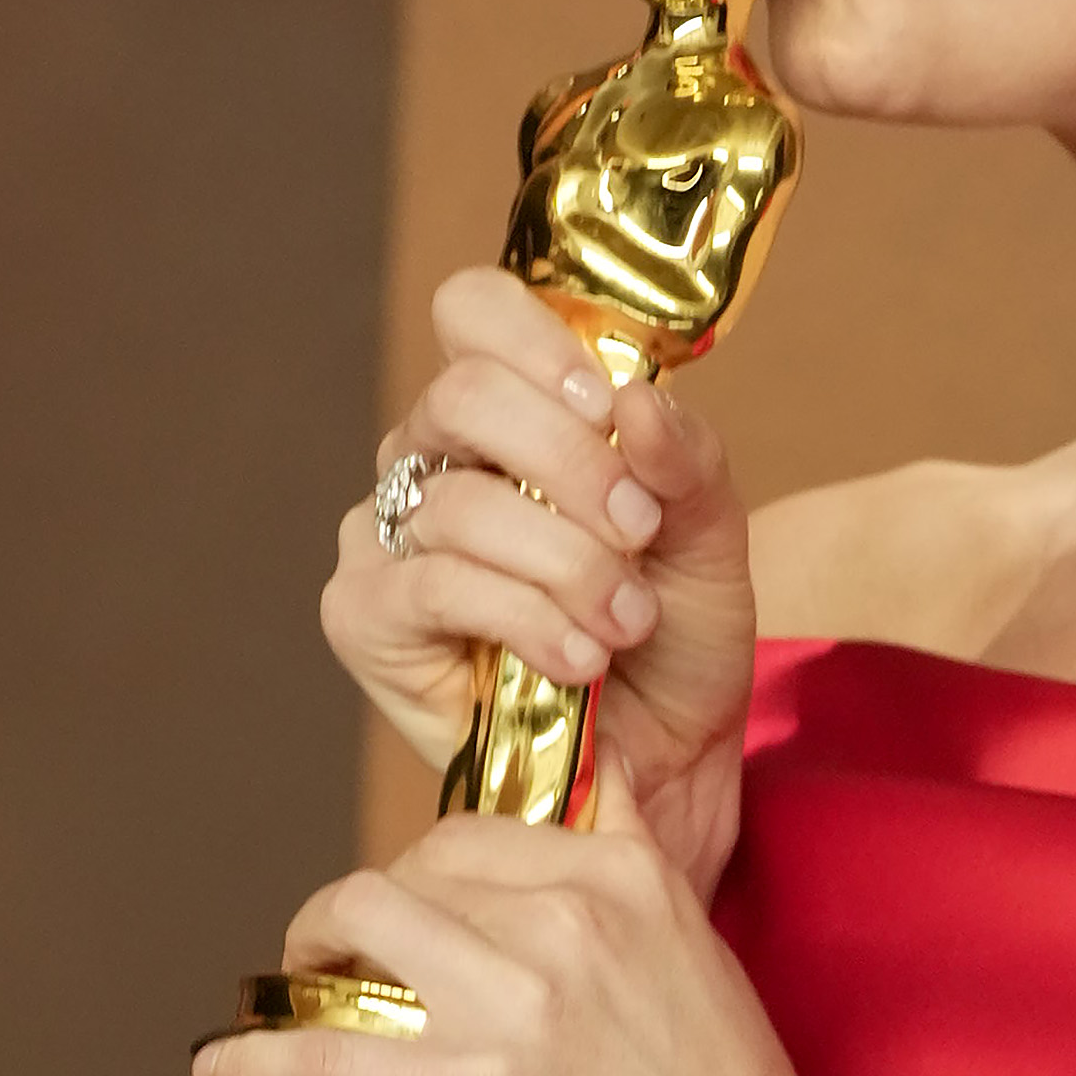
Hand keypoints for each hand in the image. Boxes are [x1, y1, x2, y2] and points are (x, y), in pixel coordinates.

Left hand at [192, 753, 858, 1075]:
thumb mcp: (699, 954)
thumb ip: (634, 873)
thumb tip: (592, 794)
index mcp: (625, 876)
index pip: (475, 830)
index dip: (422, 873)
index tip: (406, 913)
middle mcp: (569, 918)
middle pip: (406, 871)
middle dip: (362, 916)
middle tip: (345, 965)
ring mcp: (519, 1001)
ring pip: (356, 924)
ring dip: (306, 961)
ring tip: (296, 998)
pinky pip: (328, 1053)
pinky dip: (257, 1061)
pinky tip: (222, 1072)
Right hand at [326, 267, 760, 896]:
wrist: (663, 766)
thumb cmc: (675, 644)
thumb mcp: (708, 538)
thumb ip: (684, 460)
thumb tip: (633, 403)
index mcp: (511, 413)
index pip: (475, 310)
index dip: (538, 344)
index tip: (607, 408)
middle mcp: (433, 458)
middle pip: (464, 394)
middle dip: (572, 464)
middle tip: (640, 535)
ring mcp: (387, 535)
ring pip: (460, 503)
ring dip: (568, 567)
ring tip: (625, 625)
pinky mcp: (366, 617)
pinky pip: (433, 585)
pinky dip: (524, 618)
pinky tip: (579, 660)